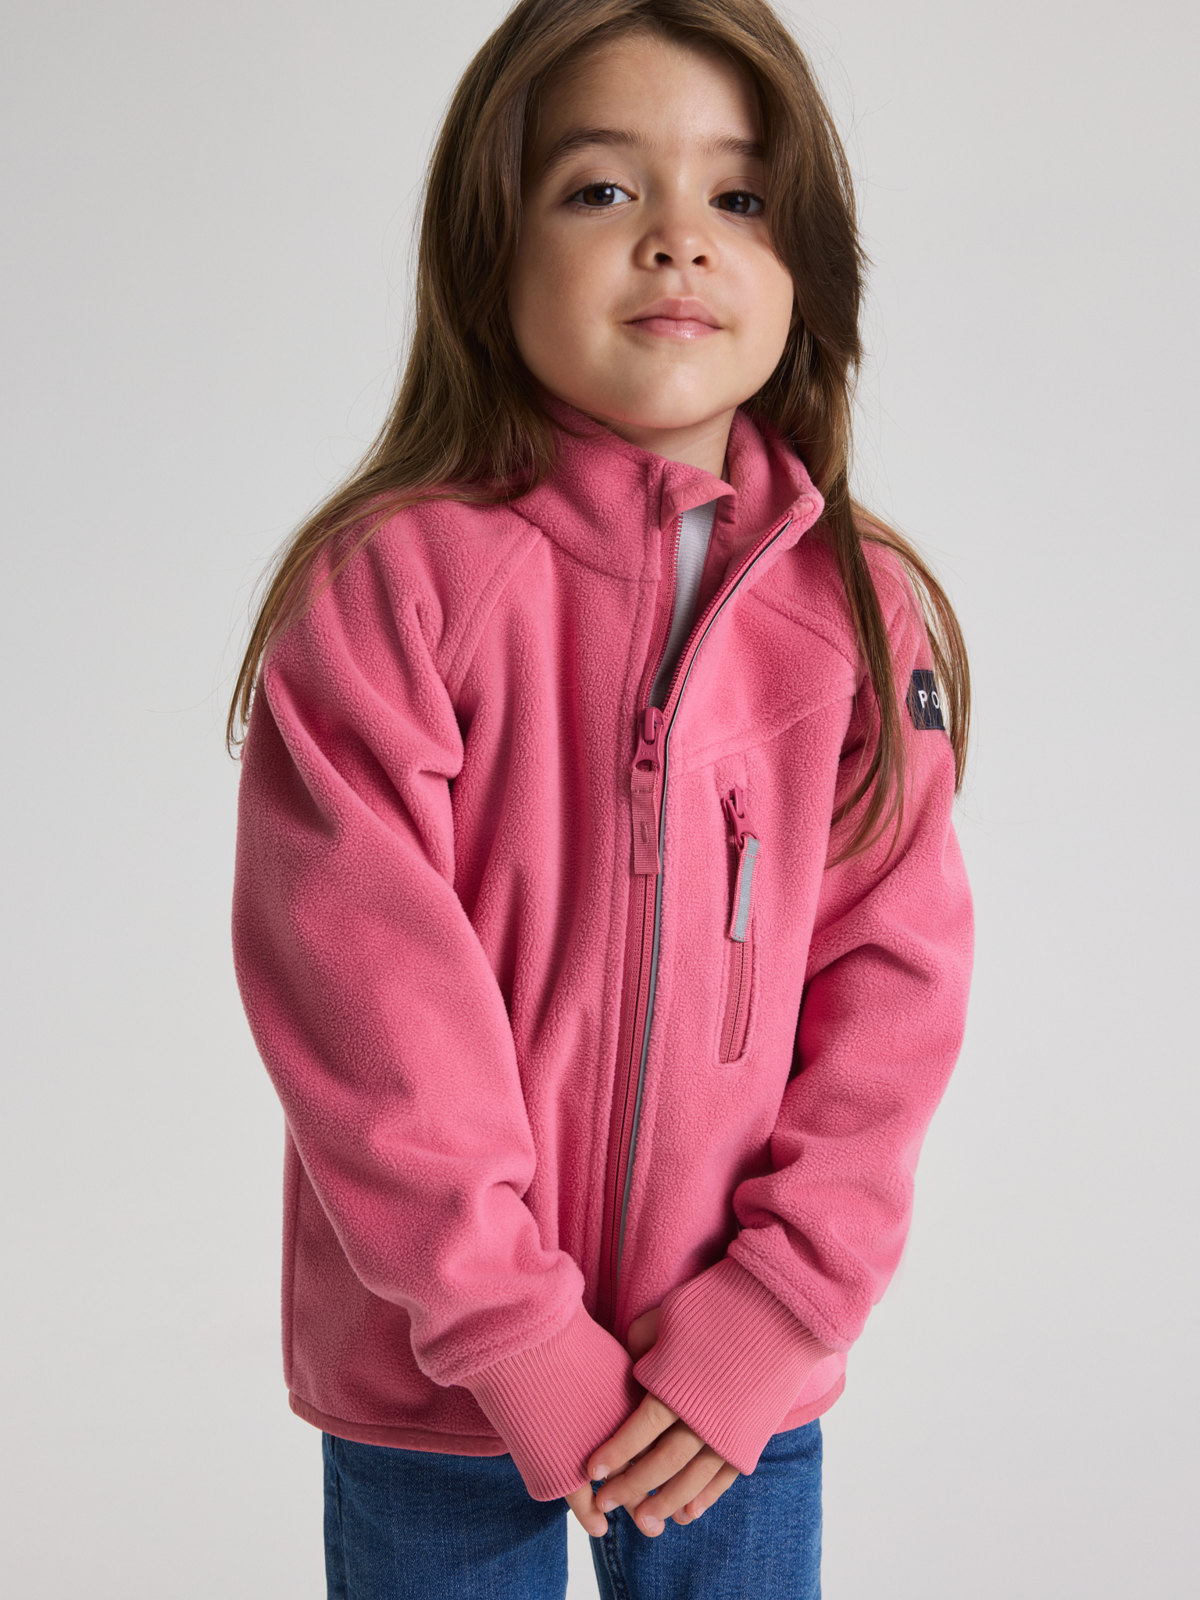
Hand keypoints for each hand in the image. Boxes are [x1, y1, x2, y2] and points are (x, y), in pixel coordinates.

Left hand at [585, 1305, 741, 1537]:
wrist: (782, 1309)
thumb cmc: (717, 1306)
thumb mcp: (669, 1317)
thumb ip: (643, 1347)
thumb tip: (629, 1372)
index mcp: (678, 1389)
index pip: (638, 1433)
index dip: (614, 1454)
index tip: (592, 1472)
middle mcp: (703, 1418)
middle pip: (661, 1464)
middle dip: (631, 1487)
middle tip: (605, 1503)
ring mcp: (731, 1432)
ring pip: (692, 1479)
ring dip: (665, 1503)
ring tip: (643, 1522)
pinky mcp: (752, 1437)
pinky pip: (724, 1477)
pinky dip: (705, 1498)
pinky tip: (686, 1514)